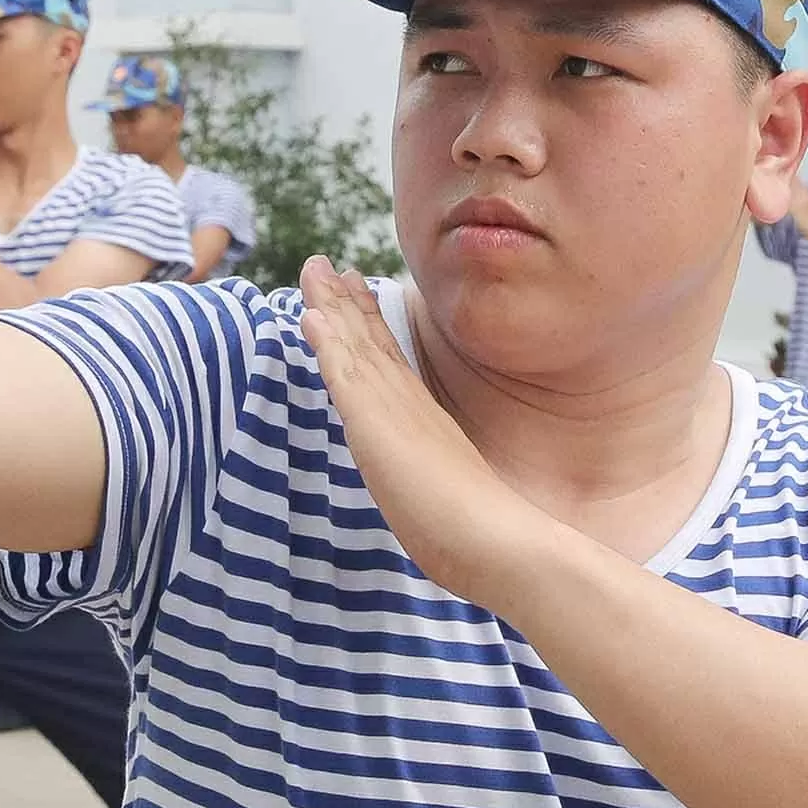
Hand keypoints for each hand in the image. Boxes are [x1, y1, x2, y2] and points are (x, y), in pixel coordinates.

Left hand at [298, 257, 547, 606]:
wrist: (498, 544)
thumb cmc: (479, 536)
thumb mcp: (447, 494)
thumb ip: (435, 481)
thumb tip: (440, 494)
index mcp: (423, 419)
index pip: (388, 361)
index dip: (367, 323)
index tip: (353, 288)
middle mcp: (408, 406)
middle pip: (369, 342)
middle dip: (345, 302)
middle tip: (324, 263)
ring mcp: (393, 412)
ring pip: (353, 348)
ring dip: (330, 306)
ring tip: (313, 268)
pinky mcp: (377, 426)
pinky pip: (344, 376)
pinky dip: (326, 343)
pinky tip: (309, 315)